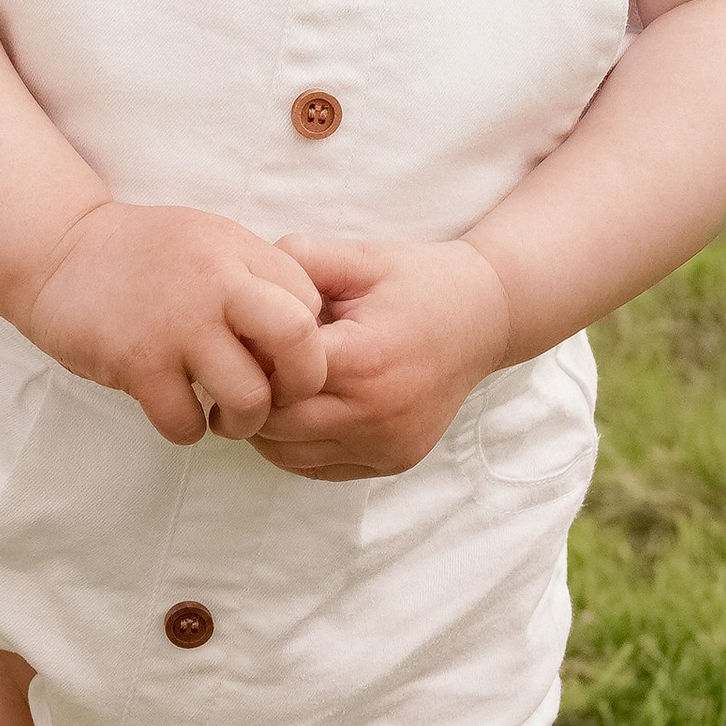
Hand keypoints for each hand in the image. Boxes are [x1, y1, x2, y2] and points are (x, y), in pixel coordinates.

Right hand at [15, 204, 330, 446]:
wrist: (56, 250)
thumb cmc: (142, 255)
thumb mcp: (209, 241)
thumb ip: (255, 279)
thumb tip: (304, 336)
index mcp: (239, 250)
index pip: (311, 305)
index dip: (308, 343)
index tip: (281, 358)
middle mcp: (216, 284)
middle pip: (301, 341)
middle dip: (302, 384)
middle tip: (278, 397)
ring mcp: (176, 325)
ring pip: (249, 398)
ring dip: (243, 421)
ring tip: (224, 415)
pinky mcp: (136, 362)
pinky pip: (186, 422)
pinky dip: (187, 428)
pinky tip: (176, 408)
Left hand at [251, 237, 510, 478]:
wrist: (485, 316)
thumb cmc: (415, 281)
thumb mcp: (357, 257)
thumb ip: (294, 261)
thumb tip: (240, 293)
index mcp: (365, 360)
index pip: (272, 381)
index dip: (248, 360)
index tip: (245, 337)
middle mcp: (378, 414)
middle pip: (274, 426)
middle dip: (251, 396)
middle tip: (247, 363)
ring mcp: (388, 445)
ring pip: (289, 455)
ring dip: (268, 426)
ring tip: (273, 384)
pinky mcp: (393, 461)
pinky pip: (318, 468)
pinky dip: (296, 444)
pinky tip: (300, 407)